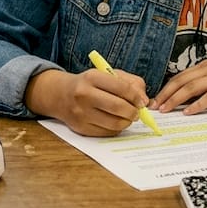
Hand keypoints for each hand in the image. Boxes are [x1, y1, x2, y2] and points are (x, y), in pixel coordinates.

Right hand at [25, 67, 146, 136]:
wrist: (61, 94)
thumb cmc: (90, 84)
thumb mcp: (108, 75)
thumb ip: (130, 83)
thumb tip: (145, 101)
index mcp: (92, 77)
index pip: (122, 88)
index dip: (136, 97)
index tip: (142, 102)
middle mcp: (84, 94)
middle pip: (118, 107)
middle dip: (133, 112)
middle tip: (137, 112)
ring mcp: (81, 113)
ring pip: (114, 123)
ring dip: (126, 122)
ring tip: (127, 117)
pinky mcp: (80, 128)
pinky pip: (107, 132)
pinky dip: (116, 129)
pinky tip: (115, 121)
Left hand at [152, 59, 206, 115]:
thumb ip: (206, 83)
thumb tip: (188, 98)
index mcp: (206, 66)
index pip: (180, 76)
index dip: (166, 88)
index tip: (156, 100)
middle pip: (181, 81)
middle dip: (165, 94)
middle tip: (155, 106)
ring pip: (191, 87)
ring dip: (176, 99)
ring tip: (166, 110)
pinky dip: (197, 105)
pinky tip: (189, 112)